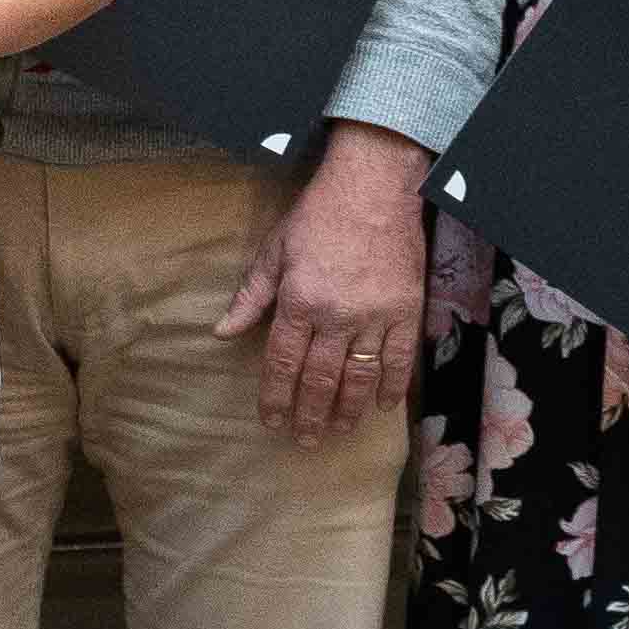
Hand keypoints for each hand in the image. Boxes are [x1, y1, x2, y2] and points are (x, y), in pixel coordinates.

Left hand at [215, 127, 428, 441]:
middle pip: (320, 378)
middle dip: (310, 414)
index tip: (271, 421)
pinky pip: (399, 358)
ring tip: (339, 430)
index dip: (275, 397)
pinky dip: (392, 386)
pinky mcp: (406, 310)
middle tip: (305, 440)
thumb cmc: (318, 215)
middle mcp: (336, 316)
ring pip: (360, 376)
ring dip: (348, 409)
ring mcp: (375, 316)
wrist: (373, 188)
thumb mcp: (274, 250)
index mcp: (299, 302)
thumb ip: (251, 296)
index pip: (282, 363)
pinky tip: (382, 406)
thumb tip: (222, 332)